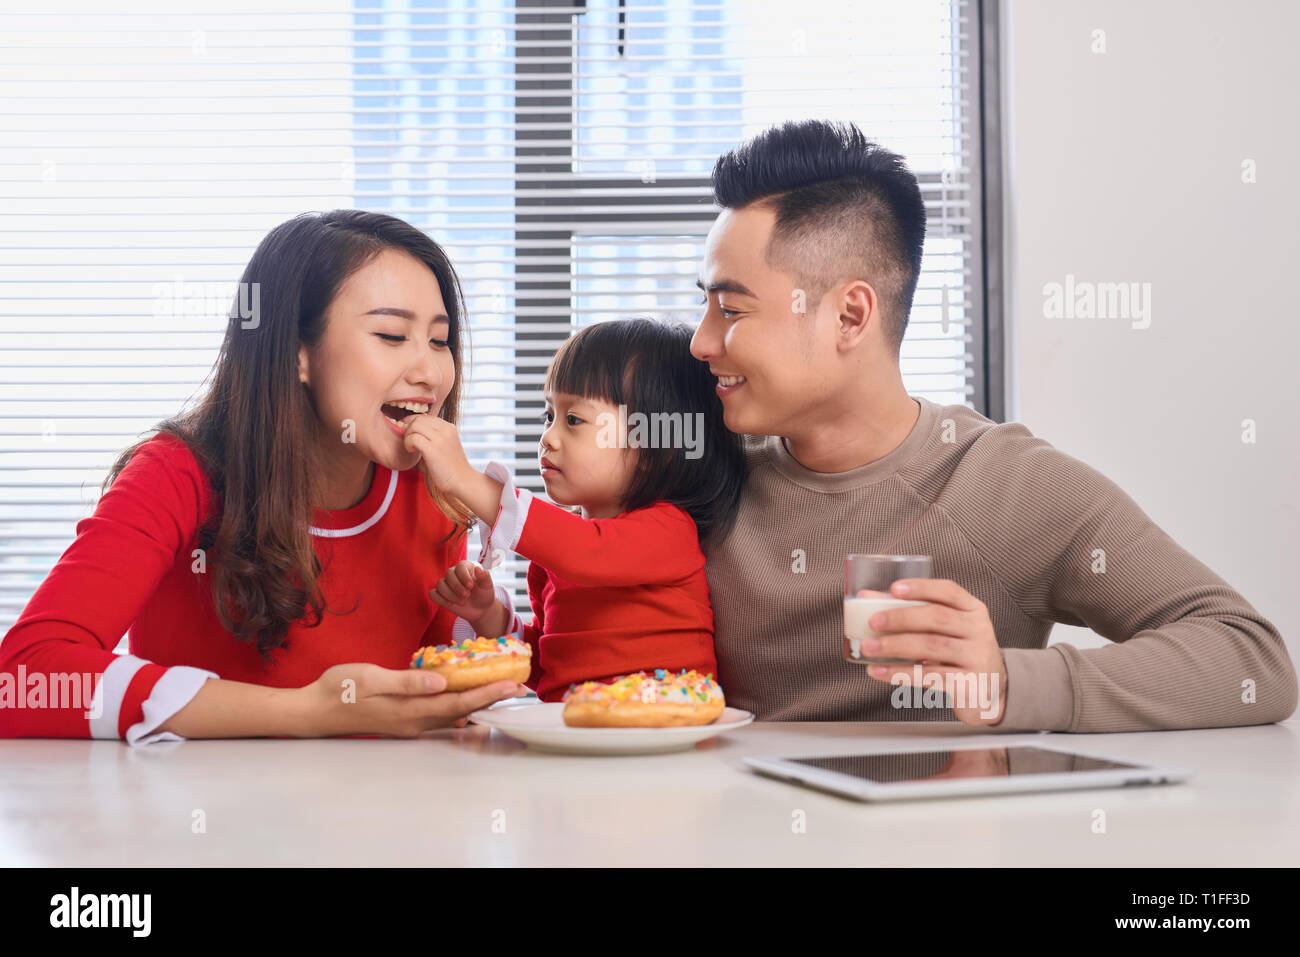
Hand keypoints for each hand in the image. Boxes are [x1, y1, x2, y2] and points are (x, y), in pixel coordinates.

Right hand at [293, 662, 523, 738]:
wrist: (315, 711)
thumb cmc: (339, 690)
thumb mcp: (370, 678)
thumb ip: (406, 681)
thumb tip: (439, 682)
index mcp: (409, 710)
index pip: (458, 704)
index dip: (487, 695)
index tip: (512, 686)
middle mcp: (415, 722)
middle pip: (462, 712)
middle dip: (491, 699)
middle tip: (519, 688)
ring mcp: (410, 724)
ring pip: (452, 715)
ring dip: (478, 703)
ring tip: (501, 691)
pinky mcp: (404, 721)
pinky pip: (440, 715)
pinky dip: (459, 706)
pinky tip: (467, 698)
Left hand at [402, 413, 473, 495]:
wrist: (462, 481)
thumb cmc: (451, 468)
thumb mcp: (447, 445)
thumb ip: (435, 436)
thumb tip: (415, 429)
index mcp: (449, 428)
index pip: (425, 416)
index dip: (414, 423)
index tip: (410, 434)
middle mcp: (446, 430)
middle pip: (418, 419)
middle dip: (409, 428)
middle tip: (409, 442)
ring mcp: (440, 439)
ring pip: (414, 426)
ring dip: (407, 436)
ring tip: (411, 447)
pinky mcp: (433, 449)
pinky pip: (413, 438)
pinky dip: (408, 443)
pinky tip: (412, 451)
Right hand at [430, 560, 499, 622]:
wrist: (480, 609)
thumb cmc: (484, 594)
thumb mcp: (487, 586)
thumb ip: (485, 577)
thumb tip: (478, 569)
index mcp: (465, 568)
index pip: (459, 567)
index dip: (464, 576)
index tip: (471, 586)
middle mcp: (453, 574)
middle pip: (448, 575)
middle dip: (457, 587)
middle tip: (467, 595)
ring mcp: (446, 584)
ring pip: (440, 585)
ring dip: (450, 595)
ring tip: (462, 602)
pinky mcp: (440, 595)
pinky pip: (433, 594)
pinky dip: (440, 599)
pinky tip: (451, 604)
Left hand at [860, 579, 1007, 726]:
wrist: (991, 691)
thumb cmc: (960, 652)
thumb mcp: (948, 629)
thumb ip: (913, 612)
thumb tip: (868, 599)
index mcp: (973, 610)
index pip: (948, 591)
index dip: (921, 588)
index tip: (893, 588)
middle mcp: (978, 630)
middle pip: (938, 617)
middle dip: (901, 618)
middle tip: (873, 621)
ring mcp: (976, 658)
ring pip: (932, 646)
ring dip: (895, 646)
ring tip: (869, 648)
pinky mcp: (968, 684)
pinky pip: (929, 676)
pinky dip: (900, 673)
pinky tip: (879, 671)